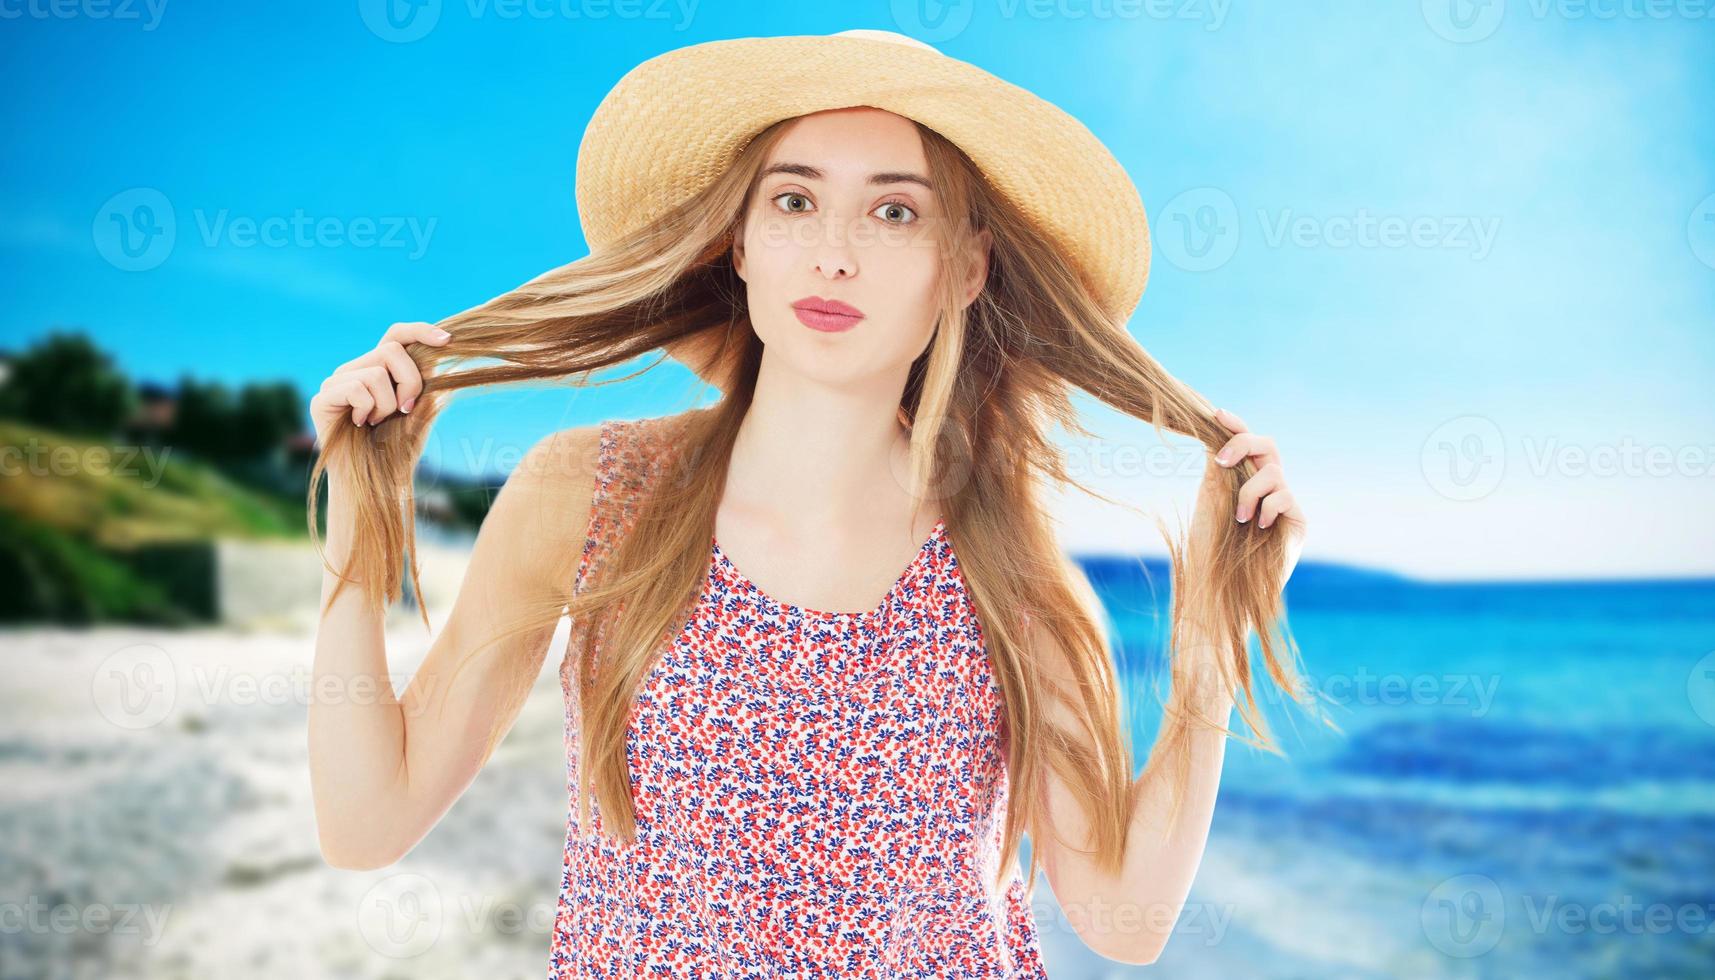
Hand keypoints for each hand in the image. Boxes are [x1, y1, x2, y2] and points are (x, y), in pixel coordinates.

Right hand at [310, 322, 450, 446]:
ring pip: (376, 373)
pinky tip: (362, 424)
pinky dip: (368, 409)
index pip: (396, 334)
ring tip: (379, 422)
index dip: (420, 331)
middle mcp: (354, 369)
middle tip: (406, 409)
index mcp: (377, 368)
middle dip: (411, 382)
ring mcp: (336, 382)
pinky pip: (357, 388)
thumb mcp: (421, 409)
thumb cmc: (398, 447)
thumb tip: (443, 351)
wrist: (377, 483)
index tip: (446, 340)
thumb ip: (428, 380)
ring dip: (388, 405)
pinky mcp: (322, 398)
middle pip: (392, 350)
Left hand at [1190, 407, 1307, 585]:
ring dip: (1249, 491)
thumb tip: (1213, 432)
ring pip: (1273, 473)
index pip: (1247, 445)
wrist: (1217, 587)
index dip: (1236, 426)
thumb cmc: (1208, 548)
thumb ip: (1217, 468)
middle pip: (1268, 446)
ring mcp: (1286, 505)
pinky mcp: (1299, 523)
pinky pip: (1285, 497)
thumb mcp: (1209, 498)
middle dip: (1244, 444)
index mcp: (1245, 480)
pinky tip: (1258, 527)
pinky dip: (1267, 508)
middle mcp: (1268, 489)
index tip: (1217, 414)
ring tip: (1239, 518)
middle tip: (1222, 461)